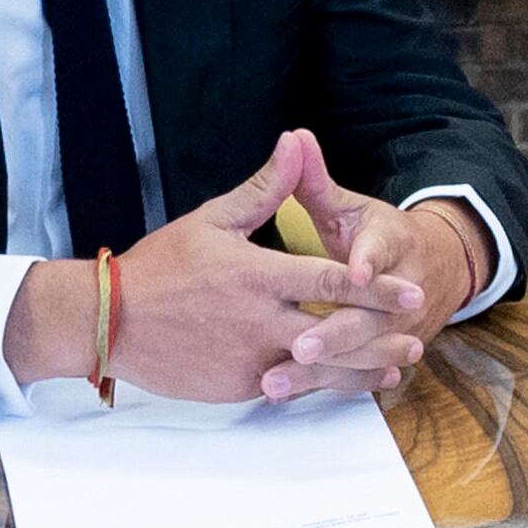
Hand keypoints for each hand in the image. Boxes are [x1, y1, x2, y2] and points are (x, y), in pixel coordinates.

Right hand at [9, 131, 424, 403]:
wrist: (109, 322)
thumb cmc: (161, 266)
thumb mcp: (213, 220)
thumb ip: (264, 188)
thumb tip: (296, 140)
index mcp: (257, 276)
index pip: (330, 283)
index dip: (375, 290)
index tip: (410, 292)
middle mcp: (259, 322)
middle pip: (335, 333)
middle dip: (381, 337)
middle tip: (418, 335)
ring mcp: (250, 359)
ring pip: (318, 369)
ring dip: (361, 370)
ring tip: (396, 366)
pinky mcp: (238, 387)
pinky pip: (289, 385)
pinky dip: (320, 384)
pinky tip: (347, 382)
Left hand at [276, 150, 485, 402]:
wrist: (438, 269)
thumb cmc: (378, 236)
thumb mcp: (351, 205)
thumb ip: (316, 179)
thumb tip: (294, 136)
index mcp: (393, 243)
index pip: (382, 251)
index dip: (367, 263)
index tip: (352, 273)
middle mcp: (402, 291)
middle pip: (371, 317)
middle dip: (336, 333)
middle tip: (299, 343)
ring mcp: (398, 328)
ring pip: (361, 354)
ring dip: (322, 371)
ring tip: (274, 381)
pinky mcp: (386, 354)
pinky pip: (356, 375)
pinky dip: (325, 386)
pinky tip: (288, 396)